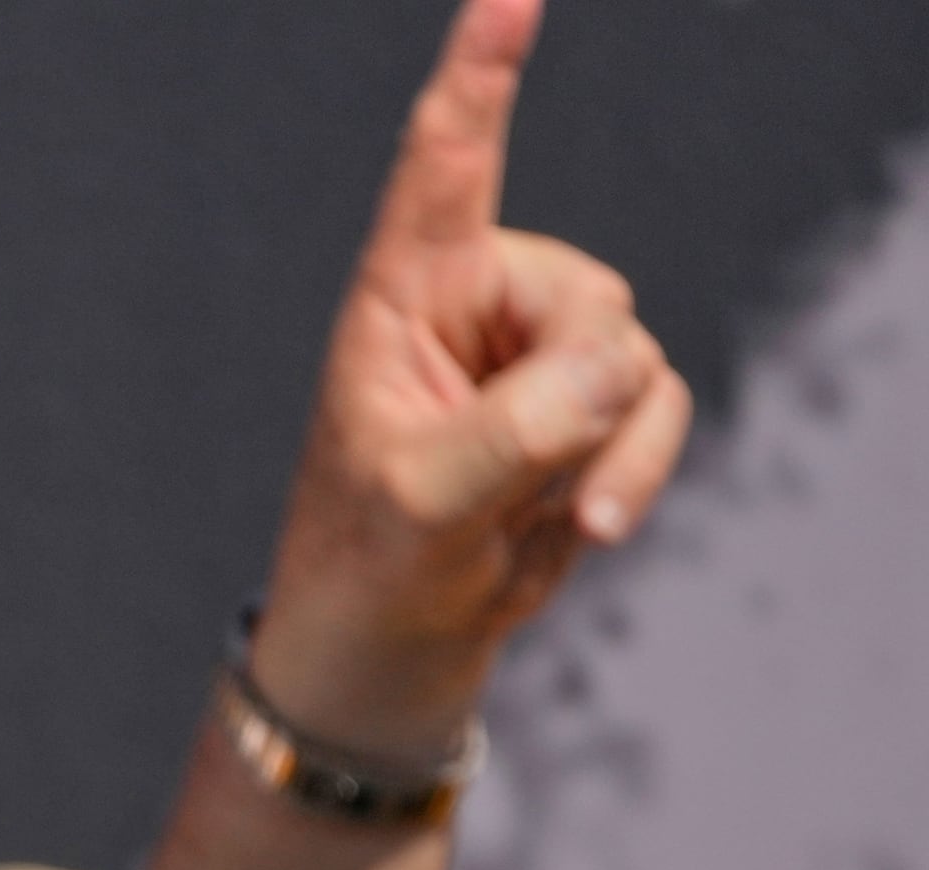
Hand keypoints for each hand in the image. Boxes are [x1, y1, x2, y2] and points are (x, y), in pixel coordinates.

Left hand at [253, 0, 691, 749]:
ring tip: (542, 517)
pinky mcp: (587, 404)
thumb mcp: (422, 503)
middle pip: (590, 298)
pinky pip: (656, 410)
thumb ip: (514, 431)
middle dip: (577, 397)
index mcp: (403, 296)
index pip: (446, 164)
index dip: (480, 74)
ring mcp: (539, 352)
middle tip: (514, 477)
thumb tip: (617, 367)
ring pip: (634, 360)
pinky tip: (572, 526)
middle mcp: (479, 301)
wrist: (396, 636)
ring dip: (606, 452)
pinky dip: (632, 474)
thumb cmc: (371, 562)